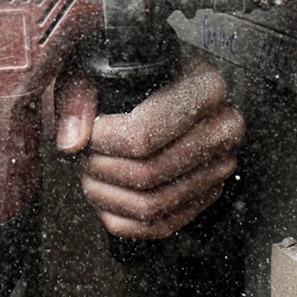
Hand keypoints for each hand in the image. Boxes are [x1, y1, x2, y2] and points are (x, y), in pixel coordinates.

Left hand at [54, 53, 244, 239]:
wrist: (148, 88)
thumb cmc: (123, 76)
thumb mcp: (94, 69)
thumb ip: (77, 98)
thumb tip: (73, 142)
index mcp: (206, 87)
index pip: (145, 133)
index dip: (103, 140)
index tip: (88, 131)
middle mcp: (224, 127)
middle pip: (148, 173)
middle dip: (101, 168)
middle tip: (84, 153)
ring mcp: (219, 166)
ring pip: (151, 205)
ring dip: (107, 194)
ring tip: (91, 170)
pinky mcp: (206, 196)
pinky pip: (158, 227)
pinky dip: (120, 216)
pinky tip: (106, 190)